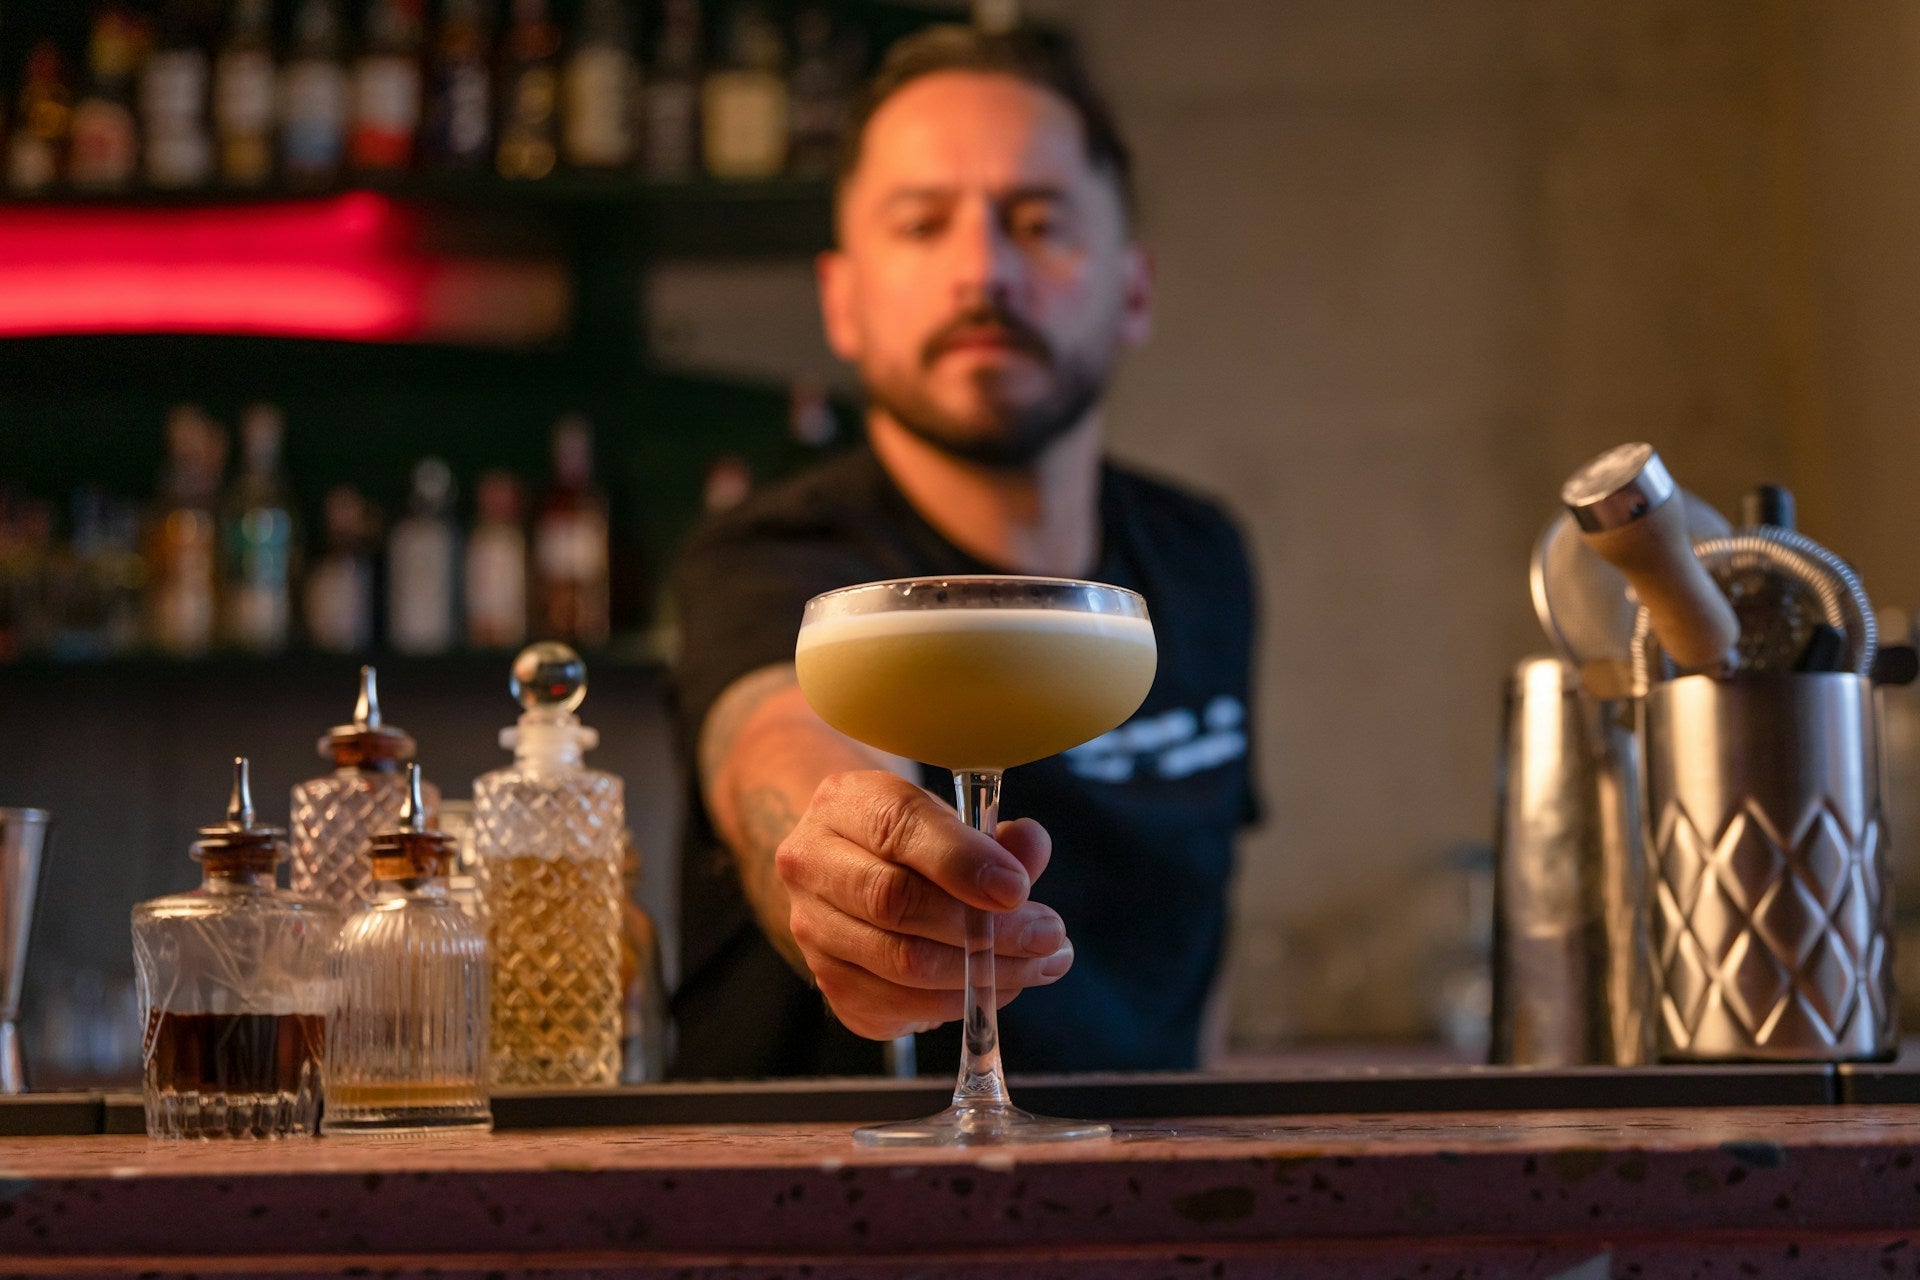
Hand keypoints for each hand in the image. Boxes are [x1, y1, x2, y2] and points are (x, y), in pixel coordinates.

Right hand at [775, 770, 1074, 1040]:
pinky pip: (897, 1007)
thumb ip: (993, 836)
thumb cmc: (911, 841)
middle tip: (1048, 936)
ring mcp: (813, 930)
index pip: (897, 827)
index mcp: (844, 804)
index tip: (1020, 888)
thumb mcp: (950, 819)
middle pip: (895, 902)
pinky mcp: (829, 984)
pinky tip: (998, 987)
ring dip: (983, 973)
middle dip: (985, 927)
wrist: (850, 872)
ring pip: (900, 963)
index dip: (962, 861)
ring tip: (1039, 964)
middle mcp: (812, 864)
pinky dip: (958, 1003)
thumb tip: (1031, 849)